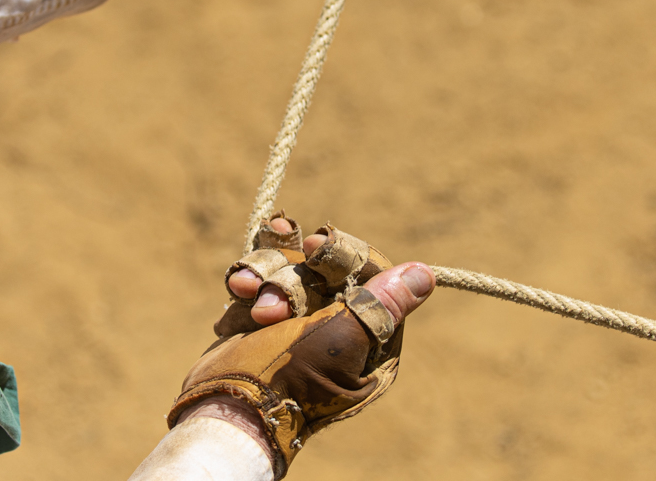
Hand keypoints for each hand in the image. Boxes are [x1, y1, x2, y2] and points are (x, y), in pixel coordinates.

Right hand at [173, 218, 434, 476]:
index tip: (315, 246)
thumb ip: (379, 306)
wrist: (230, 409)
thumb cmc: (291, 379)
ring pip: (288, 268)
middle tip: (271, 307)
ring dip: (265, 280)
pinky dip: (249, 280)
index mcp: (365, 335)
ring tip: (248, 300)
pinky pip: (262, 280)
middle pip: (322, 267)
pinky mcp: (262, 317)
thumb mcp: (340, 341)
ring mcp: (296, 320)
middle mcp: (334, 325)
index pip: (366, 274)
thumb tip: (425, 275)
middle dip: (292, 279)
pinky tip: (239, 286)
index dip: (340, 254)